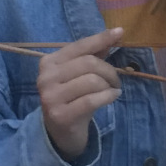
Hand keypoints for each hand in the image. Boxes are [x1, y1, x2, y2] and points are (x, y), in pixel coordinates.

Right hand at [37, 28, 121, 159]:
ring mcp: (51, 97)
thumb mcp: (79, 74)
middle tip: (116, 81)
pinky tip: (113, 96)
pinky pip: (92, 100)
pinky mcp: (60, 115)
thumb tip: (115, 33)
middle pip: (88, 63)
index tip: (120, 32)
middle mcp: (46, 77)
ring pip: (92, 81)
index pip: (79, 46)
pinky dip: (108, 96)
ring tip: (112, 90)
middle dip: (109, 71)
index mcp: (49, 62)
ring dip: (109, 85)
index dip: (100, 38)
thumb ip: (94, 54)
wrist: (59, 132)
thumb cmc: (72, 97)